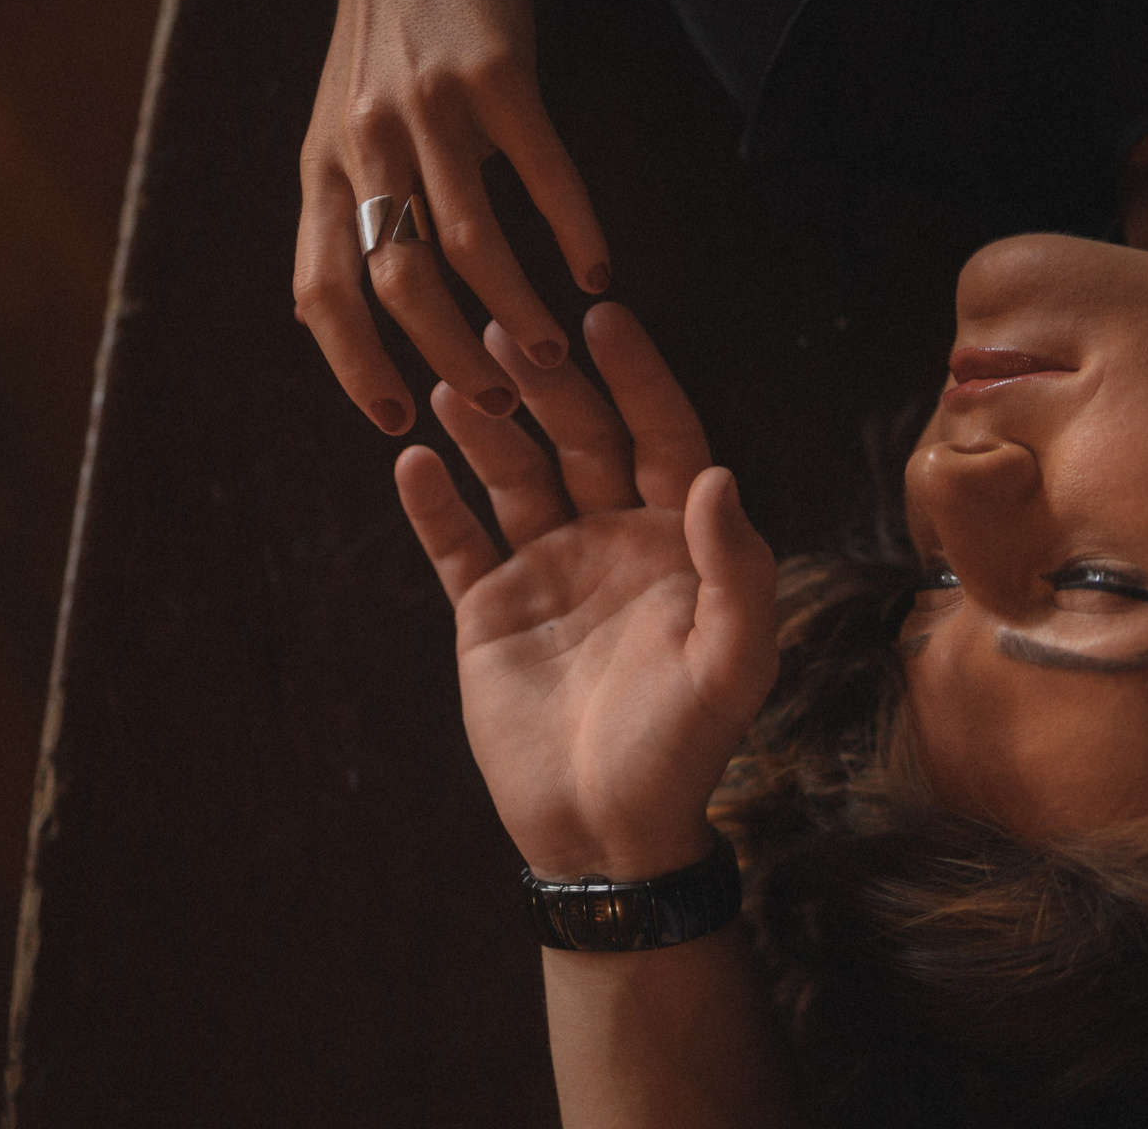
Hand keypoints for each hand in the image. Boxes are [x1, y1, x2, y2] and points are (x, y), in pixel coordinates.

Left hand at [296, 0, 610, 434]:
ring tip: (552, 354)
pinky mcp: (493, 73)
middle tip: (500, 404)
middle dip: (450, 357)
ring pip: (470, 241)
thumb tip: (380, 322)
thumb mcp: (340, 134)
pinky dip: (573, 228)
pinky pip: (539, 170)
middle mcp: (363, 147)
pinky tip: (599, 270)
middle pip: (400, 282)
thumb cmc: (383, 46)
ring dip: (516, 310)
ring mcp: (427, 108)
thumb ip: (355, 216)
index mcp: (322, 173)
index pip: (320, 293)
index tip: (397, 422)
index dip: (352, 366)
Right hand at [395, 304, 778, 880]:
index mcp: (678, 542)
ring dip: (486, 429)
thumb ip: (735, 571)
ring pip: (513, 476)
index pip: (661, 435)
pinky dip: (434, 505)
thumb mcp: (729, 665)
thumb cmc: (682, 751)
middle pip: (581, 439)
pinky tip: (412, 461)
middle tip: (505, 327)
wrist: (605, 833)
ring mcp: (547, 567)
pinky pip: (456, 543)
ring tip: (455, 384)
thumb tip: (716, 474)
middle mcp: (612, 538)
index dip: (638, 376)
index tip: (605, 315)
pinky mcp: (489, 607)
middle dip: (548, 384)